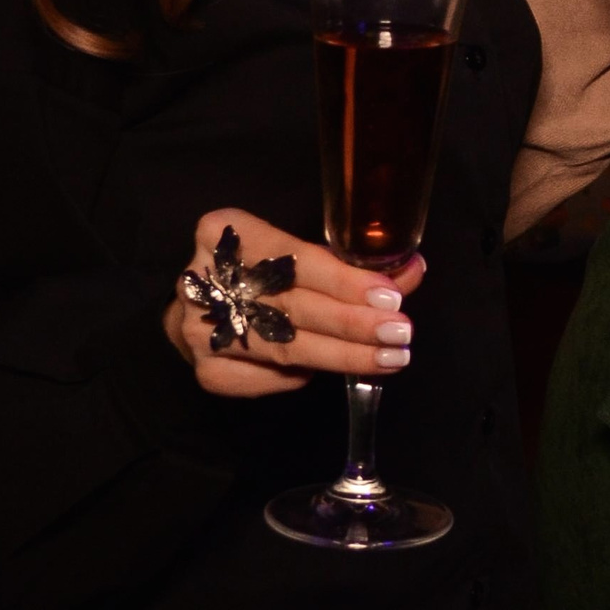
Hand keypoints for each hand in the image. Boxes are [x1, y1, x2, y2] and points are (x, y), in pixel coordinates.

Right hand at [163, 208, 423, 396]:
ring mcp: (198, 328)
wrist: (202, 304)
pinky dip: (302, 376)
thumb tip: (410, 271)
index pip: (291, 259)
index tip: (388, 296)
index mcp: (221, 231)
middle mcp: (201, 279)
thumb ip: (346, 263)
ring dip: (343, 355)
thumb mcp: (294, 252)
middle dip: (352, 322)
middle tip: (399, 332)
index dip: (343, 281)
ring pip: (282, 347)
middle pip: (289, 306)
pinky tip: (328, 369)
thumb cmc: (258, 270)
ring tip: (389, 358)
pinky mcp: (206, 370)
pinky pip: (267, 378)